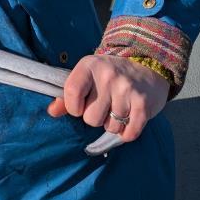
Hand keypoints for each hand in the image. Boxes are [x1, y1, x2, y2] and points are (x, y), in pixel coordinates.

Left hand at [47, 54, 169, 141]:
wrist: (147, 68)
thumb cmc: (108, 76)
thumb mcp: (86, 77)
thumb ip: (67, 95)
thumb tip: (52, 111)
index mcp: (89, 66)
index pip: (71, 94)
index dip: (73, 107)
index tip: (81, 105)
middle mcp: (107, 75)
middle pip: (91, 118)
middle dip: (96, 117)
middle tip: (104, 105)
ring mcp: (126, 89)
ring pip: (110, 127)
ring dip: (112, 124)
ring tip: (118, 108)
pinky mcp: (143, 104)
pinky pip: (128, 133)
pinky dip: (127, 132)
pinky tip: (128, 118)